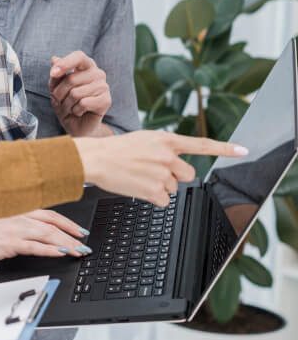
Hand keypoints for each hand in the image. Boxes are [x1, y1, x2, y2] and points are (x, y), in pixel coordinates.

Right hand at [0, 210, 91, 264]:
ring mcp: (12, 228)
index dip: (63, 220)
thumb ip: (9, 220)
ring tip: (79, 250)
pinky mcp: (7, 243)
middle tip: (84, 240)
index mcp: (12, 208)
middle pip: (50, 221)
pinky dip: (51, 249)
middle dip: (71, 231)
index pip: (44, 211)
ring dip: (67, 242)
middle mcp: (15, 215)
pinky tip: (62, 253)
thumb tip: (24, 229)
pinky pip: (35, 247)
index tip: (76, 227)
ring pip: (47, 234)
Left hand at [49, 51, 111, 136]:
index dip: (65, 63)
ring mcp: (104, 86)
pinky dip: (76, 110)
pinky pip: (83, 103)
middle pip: (71, 79)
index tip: (52, 73)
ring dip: (67, 104)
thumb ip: (56, 75)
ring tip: (71, 107)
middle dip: (59, 94)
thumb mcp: (56, 88)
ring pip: (75, 93)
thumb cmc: (66, 103)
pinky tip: (80, 112)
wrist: (77, 125)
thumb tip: (54, 59)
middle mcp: (97, 73)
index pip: (78, 56)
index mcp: (86, 65)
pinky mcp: (106, 100)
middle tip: (61, 101)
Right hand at [74, 131, 248, 206]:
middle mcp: (167, 155)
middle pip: (187, 174)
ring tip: (139, 177)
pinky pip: (163, 200)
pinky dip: (153, 197)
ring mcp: (161, 173)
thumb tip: (175, 166)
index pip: (201, 144)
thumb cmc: (115, 150)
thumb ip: (164, 149)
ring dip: (159, 186)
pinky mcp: (154, 190)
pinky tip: (138, 187)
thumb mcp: (143, 140)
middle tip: (155, 172)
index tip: (243, 151)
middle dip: (175, 176)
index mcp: (165, 139)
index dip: (224, 149)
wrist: (96, 158)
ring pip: (173, 188)